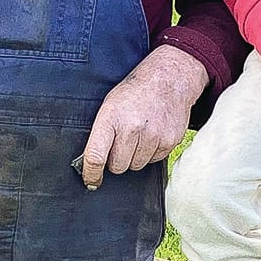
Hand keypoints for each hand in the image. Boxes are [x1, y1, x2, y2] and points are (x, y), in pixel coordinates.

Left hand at [79, 44, 208, 189]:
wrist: (169, 78)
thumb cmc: (135, 91)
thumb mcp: (110, 105)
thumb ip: (101, 133)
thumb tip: (92, 162)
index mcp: (111, 118)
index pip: (96, 156)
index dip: (91, 174)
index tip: (91, 181)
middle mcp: (132, 128)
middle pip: (118, 167)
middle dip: (117, 160)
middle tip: (122, 142)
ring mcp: (153, 136)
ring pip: (136, 166)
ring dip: (135, 156)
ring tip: (139, 134)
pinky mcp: (170, 141)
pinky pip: (154, 160)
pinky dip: (151, 152)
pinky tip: (152, 133)